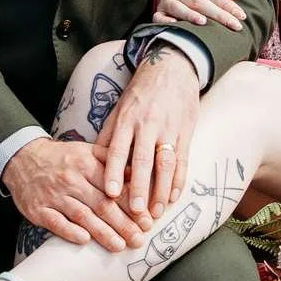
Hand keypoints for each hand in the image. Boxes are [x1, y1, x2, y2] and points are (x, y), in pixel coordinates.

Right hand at [3, 136, 149, 251]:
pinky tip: (84, 240)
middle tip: (139, 239)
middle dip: (123, 224)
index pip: (114, 187)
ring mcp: (54, 195)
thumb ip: (110, 161)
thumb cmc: (61, 158)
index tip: (147, 219)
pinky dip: (70, 231)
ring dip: (102, 233)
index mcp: (85, 163)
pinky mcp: (39, 209)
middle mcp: (71, 179)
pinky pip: (56, 222)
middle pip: (102, 204)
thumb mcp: (86, 151)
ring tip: (120, 246)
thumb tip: (136, 174)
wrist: (22, 159)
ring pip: (82, 216)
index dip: (132, 204)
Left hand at [97, 48, 201, 221]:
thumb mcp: (120, 108)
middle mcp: (148, 124)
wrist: (172, 68)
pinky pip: (183, 159)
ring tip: (156, 212)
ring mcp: (169, 128)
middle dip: (140, 188)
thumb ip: (109, 134)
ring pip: (165, 163)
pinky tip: (173, 196)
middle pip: (144, 160)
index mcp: (128, 119)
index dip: (115, 172)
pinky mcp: (186, 131)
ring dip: (161, 189)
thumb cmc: (141, 93)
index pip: (119, 149)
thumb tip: (94, 161)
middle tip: (136, 212)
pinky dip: (179, 180)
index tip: (111, 194)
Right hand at [151, 0, 244, 31]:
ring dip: (191, 15)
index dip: (227, 4)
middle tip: (234, 25)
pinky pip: (160, 17)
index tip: (241, 16)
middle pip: (198, 1)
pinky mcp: (157, 11)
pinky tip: (177, 26)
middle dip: (218, 14)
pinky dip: (168, 22)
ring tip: (206, 23)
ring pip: (179, 8)